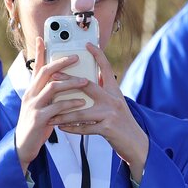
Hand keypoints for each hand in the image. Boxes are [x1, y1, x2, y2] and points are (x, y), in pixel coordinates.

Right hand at [14, 36, 90, 173]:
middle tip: (77, 57)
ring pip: (52, 87)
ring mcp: (34, 106)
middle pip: (45, 72)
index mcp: (32, 90)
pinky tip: (81, 102)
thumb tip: (64, 82)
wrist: (23, 146)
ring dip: (70, 82)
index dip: (38, 52)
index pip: (35, 66)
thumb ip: (49, 94)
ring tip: (85, 81)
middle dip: (62, 62)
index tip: (42, 38)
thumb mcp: (40, 105)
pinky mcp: (39, 119)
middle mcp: (31, 94)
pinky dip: (70, 104)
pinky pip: (57, 107)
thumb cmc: (36, 125)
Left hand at [50, 43, 149, 180]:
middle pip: (88, 86)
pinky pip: (84, 128)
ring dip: (64, 113)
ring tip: (51, 113)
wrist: (136, 143)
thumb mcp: (116, 104)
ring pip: (81, 111)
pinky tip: (61, 127)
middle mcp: (113, 100)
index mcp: (114, 91)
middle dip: (68, 81)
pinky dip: (72, 128)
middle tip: (53, 76)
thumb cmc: (122, 123)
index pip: (106, 68)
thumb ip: (105, 91)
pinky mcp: (107, 128)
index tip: (87, 44)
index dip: (98, 55)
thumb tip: (93, 77)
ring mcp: (110, 114)